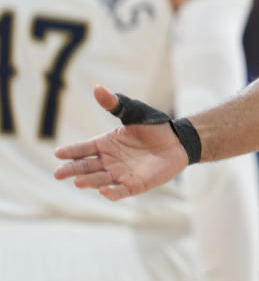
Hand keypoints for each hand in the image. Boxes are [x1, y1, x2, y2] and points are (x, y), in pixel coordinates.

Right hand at [52, 86, 187, 199]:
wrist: (178, 140)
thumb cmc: (154, 126)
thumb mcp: (133, 112)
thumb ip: (115, 103)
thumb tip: (98, 88)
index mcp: (105, 144)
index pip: (83, 149)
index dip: (70, 151)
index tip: (58, 153)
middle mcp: (109, 161)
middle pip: (86, 167)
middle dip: (72, 170)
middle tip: (58, 173)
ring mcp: (121, 174)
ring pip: (100, 180)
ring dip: (89, 182)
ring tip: (78, 181)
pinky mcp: (135, 185)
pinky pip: (121, 191)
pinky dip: (112, 193)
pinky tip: (103, 191)